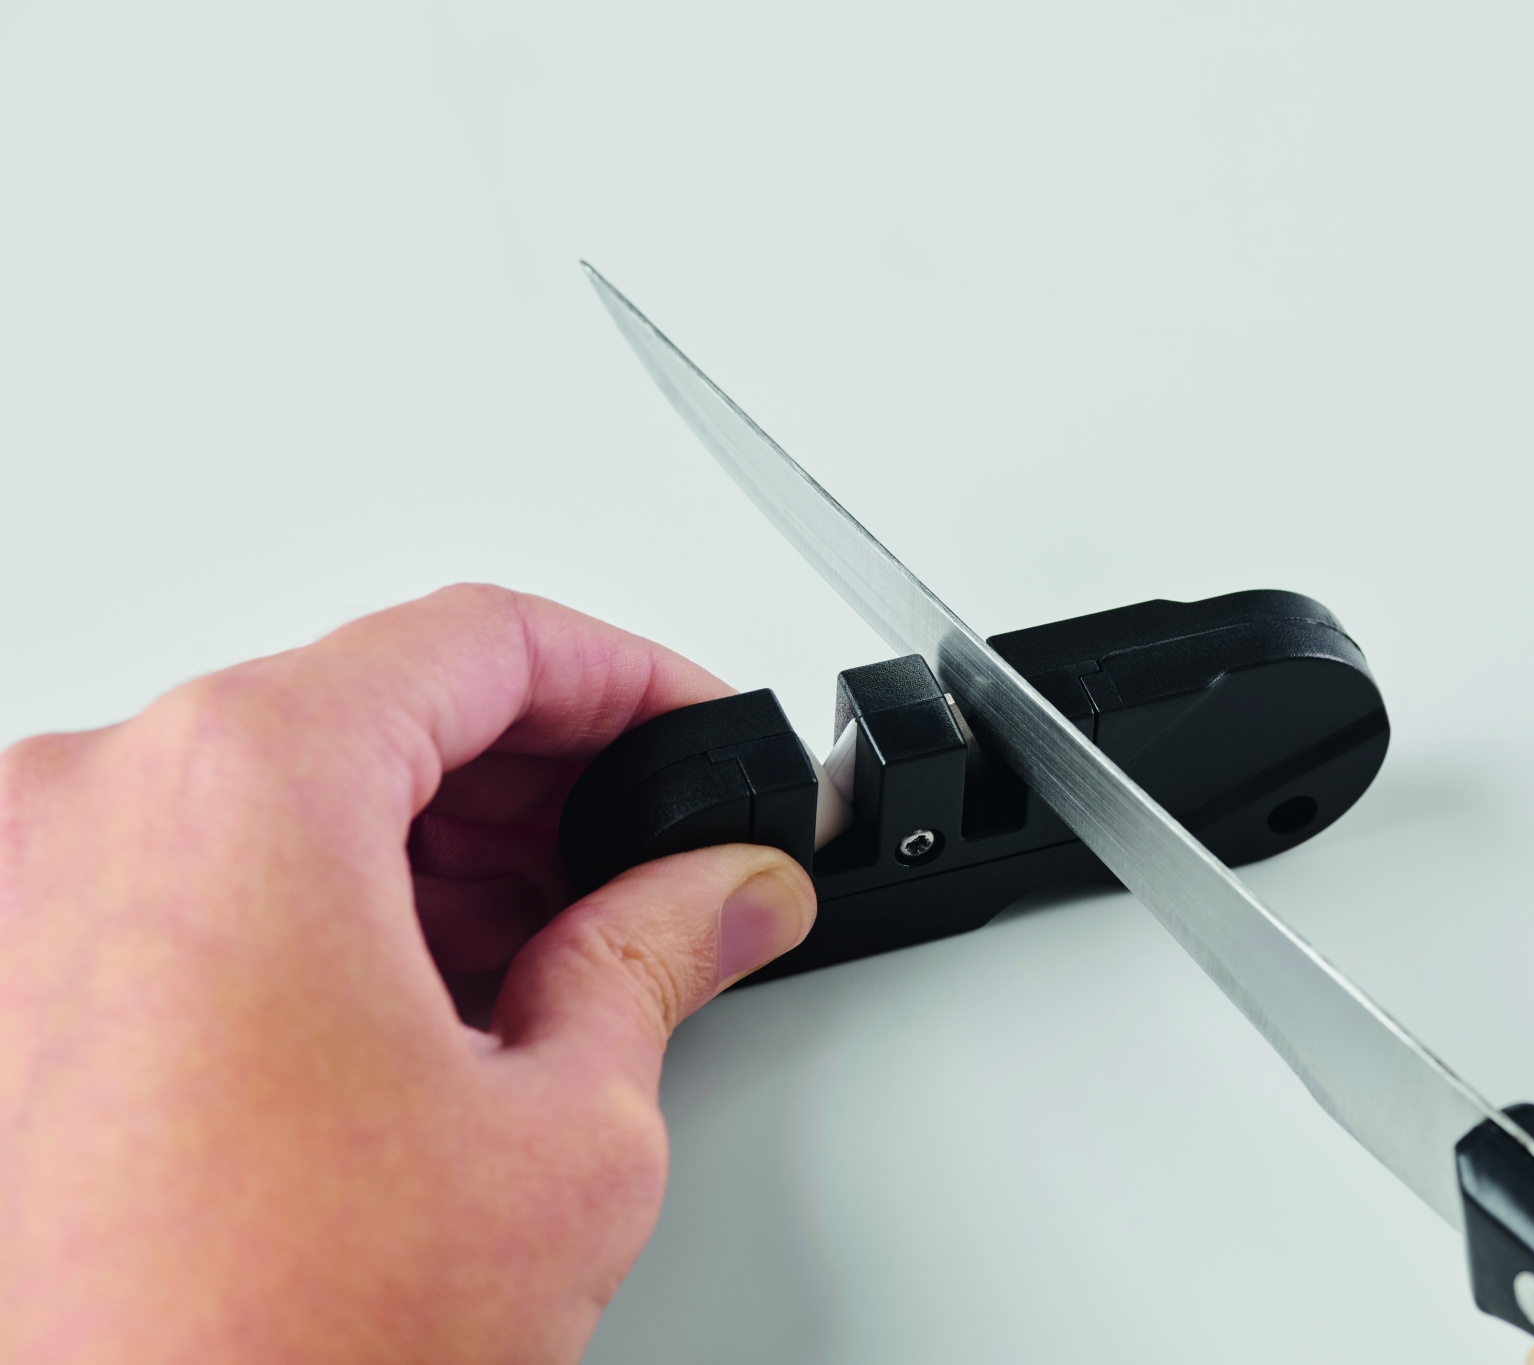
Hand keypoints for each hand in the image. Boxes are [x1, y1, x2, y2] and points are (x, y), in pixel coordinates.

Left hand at [0, 585, 816, 1363]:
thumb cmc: (259, 1358)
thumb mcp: (560, 1136)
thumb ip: (655, 957)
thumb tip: (717, 892)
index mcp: (239, 786)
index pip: (481, 639)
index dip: (629, 679)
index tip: (693, 734)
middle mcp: (91, 811)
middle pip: (374, 706)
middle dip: (542, 783)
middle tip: (656, 864)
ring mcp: (19, 905)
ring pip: (282, 795)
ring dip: (436, 854)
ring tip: (553, 967)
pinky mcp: (5, 996)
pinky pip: (194, 883)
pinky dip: (326, 912)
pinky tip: (425, 1013)